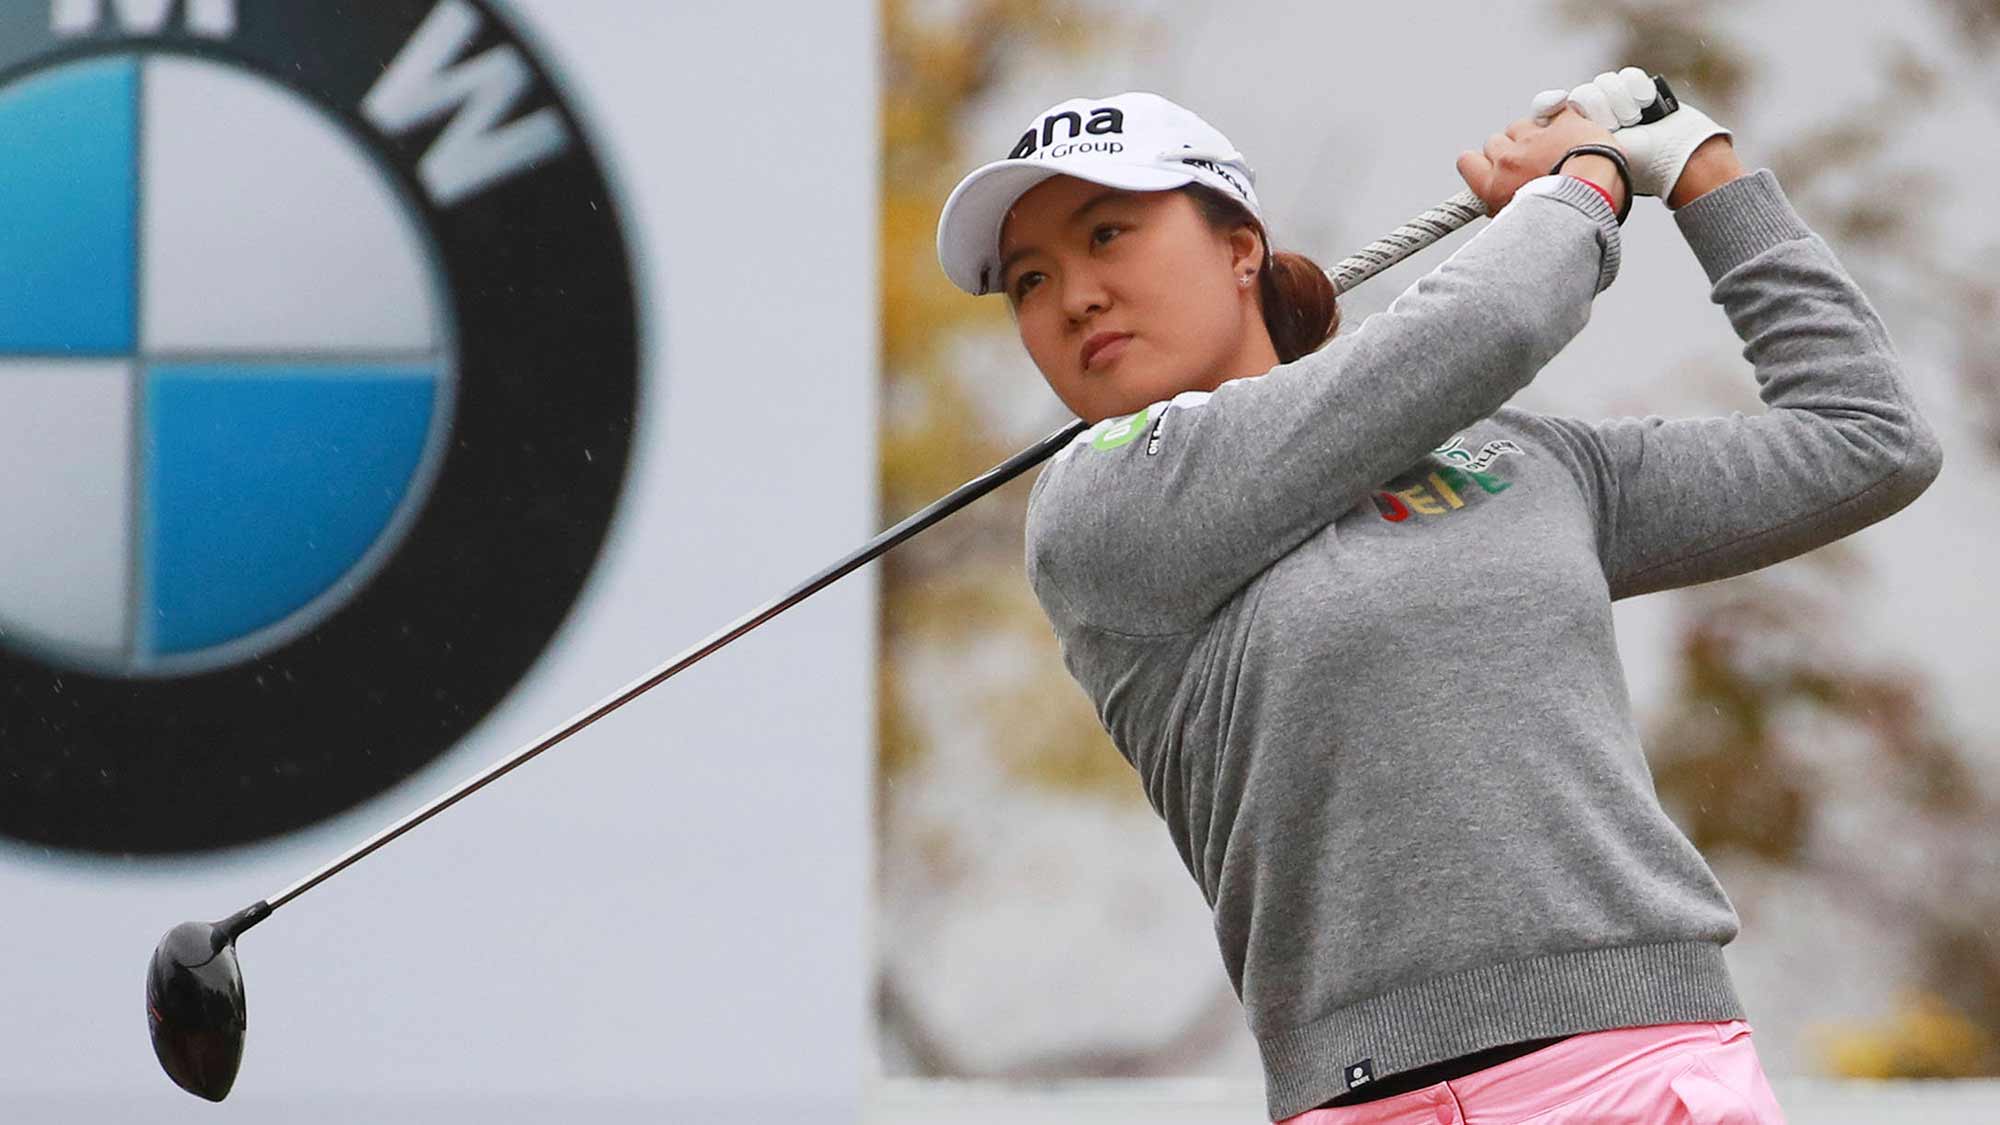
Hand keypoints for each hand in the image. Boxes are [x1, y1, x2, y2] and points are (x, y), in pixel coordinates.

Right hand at [1455, 105, 1619, 215]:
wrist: (1595, 198)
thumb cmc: (1563, 216)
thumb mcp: (1521, 222)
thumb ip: (1504, 208)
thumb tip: (1500, 208)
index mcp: (1495, 184)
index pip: (1467, 162)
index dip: (1479, 163)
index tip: (1490, 168)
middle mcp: (1509, 158)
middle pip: (1494, 142)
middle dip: (1510, 151)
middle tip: (1530, 166)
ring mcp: (1535, 137)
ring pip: (1522, 125)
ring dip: (1534, 135)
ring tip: (1553, 153)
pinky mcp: (1562, 122)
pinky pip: (1556, 111)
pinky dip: (1562, 120)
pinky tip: (1571, 134)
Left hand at [1532, 67, 1733, 202]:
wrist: (1675, 158)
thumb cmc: (1632, 165)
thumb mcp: (1591, 160)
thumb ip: (1564, 144)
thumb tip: (1543, 122)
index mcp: (1576, 136)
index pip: (1555, 107)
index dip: (1560, 105)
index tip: (1565, 105)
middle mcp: (1594, 117)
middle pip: (1584, 93)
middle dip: (1601, 109)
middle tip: (1616, 126)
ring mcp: (1617, 103)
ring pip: (1606, 83)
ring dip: (1621, 101)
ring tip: (1634, 120)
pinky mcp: (1638, 91)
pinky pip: (1628, 75)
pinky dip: (1638, 88)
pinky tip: (1646, 104)